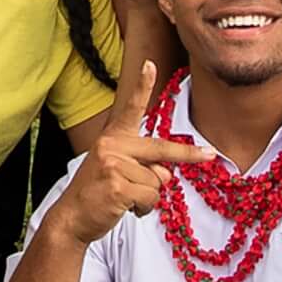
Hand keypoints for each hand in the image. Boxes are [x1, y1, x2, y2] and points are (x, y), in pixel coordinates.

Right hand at [49, 65, 218, 244]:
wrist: (72, 217)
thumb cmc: (98, 192)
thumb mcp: (117, 170)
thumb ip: (143, 164)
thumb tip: (167, 173)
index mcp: (112, 138)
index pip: (130, 109)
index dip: (141, 85)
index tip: (150, 64)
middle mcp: (112, 146)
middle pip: (161, 148)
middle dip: (188, 154)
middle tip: (209, 154)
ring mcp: (113, 165)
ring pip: (157, 181)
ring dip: (148, 196)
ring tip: (126, 198)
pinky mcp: (117, 186)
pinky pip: (151, 197)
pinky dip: (144, 208)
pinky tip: (125, 207)